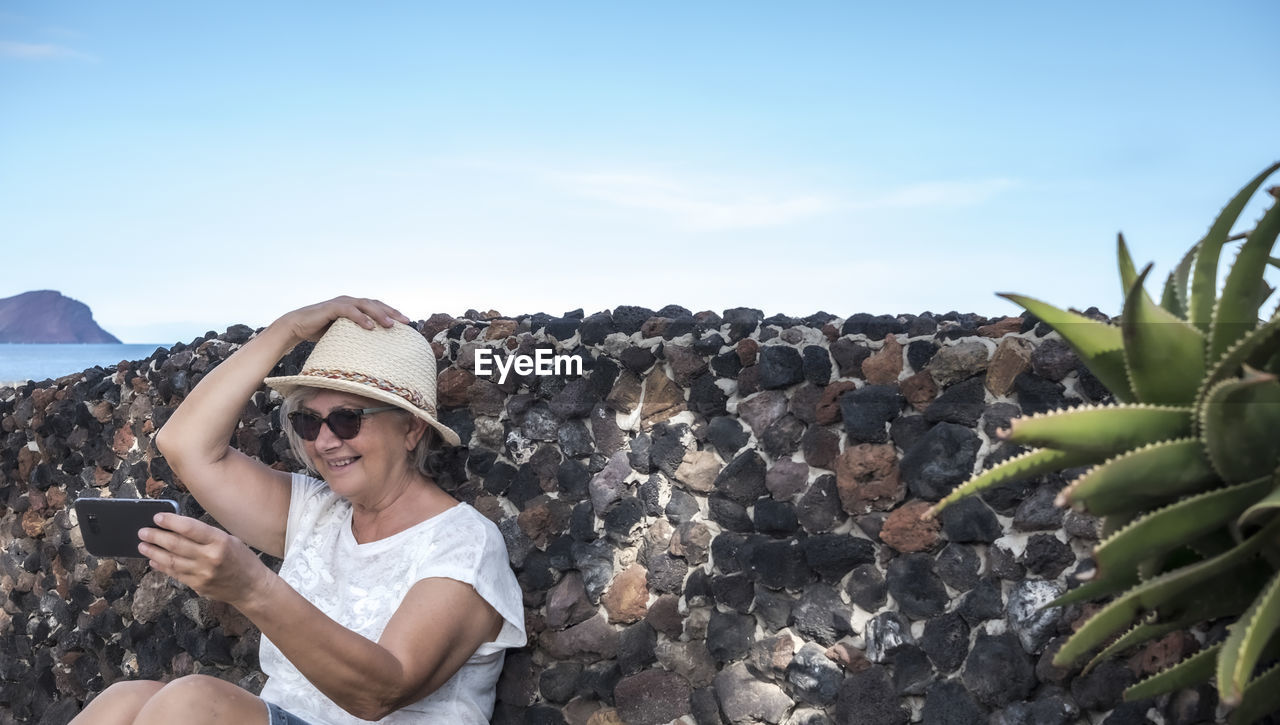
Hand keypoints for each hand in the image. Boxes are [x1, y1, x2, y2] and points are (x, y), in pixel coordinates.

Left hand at [138, 513, 275, 608]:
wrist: (250, 587)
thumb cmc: (242, 559)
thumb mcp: (230, 540)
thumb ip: (206, 535)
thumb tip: (178, 528)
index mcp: (220, 541)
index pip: (190, 528)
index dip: (171, 521)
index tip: (157, 517)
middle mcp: (210, 557)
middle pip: (176, 544)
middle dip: (156, 536)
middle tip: (143, 531)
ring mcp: (202, 574)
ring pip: (171, 561)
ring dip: (154, 552)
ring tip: (142, 545)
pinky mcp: (197, 585)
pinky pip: (175, 574)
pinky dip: (162, 566)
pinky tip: (154, 560)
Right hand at [274, 296, 411, 344]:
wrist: (297, 326)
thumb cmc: (321, 332)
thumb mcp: (344, 333)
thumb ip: (357, 335)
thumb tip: (374, 351)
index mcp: (354, 306)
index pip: (377, 307)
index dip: (392, 313)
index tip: (407, 323)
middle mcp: (349, 301)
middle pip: (375, 304)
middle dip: (392, 312)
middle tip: (406, 322)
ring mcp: (340, 303)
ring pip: (365, 305)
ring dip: (379, 314)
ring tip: (391, 325)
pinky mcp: (331, 307)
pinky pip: (349, 311)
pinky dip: (360, 317)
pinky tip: (370, 326)